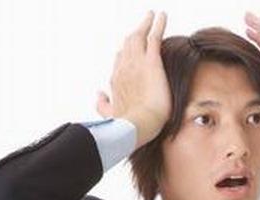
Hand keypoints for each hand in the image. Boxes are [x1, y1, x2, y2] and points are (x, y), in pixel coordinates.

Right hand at [96, 10, 171, 145]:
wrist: (139, 125)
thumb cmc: (126, 124)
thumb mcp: (109, 114)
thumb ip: (102, 104)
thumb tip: (98, 94)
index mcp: (116, 79)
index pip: (119, 61)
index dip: (125, 54)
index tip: (130, 50)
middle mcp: (124, 67)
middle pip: (127, 45)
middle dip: (134, 34)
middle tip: (141, 26)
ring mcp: (137, 63)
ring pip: (139, 36)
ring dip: (145, 24)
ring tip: (151, 15)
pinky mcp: (152, 62)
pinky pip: (154, 37)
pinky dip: (158, 24)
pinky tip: (162, 15)